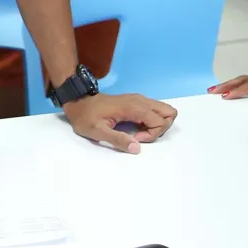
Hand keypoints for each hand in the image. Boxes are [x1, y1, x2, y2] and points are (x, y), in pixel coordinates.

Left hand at [59, 93, 177, 152]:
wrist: (78, 102)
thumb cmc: (86, 117)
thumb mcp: (98, 131)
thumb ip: (118, 140)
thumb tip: (136, 148)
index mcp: (133, 107)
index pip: (160, 120)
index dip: (152, 134)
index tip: (135, 139)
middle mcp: (140, 100)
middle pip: (169, 112)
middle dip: (162, 128)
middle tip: (144, 136)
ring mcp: (139, 99)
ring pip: (164, 110)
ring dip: (157, 124)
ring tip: (140, 133)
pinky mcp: (136, 102)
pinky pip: (154, 110)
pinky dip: (152, 121)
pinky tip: (137, 128)